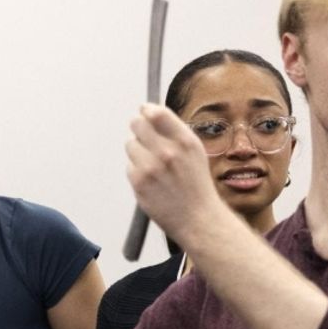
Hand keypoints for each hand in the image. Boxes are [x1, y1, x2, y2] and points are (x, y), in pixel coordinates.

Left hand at [126, 104, 224, 242]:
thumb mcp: (195, 152)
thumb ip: (174, 132)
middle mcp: (167, 151)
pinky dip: (137, 171)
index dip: (147, 110)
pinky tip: (151, 181)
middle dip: (138, 127)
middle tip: (143, 136)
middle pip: (137, 124)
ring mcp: (151, 167)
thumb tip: (150, 111)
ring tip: (153, 165)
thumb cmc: (196, 184)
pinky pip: (129, 166)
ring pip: (130, 144)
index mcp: (185, 141)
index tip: (144, 111)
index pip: (157, 113)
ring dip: (137, 151)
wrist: (198, 218)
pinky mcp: (139, 182)